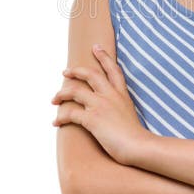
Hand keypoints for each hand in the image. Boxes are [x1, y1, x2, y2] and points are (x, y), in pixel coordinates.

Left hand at [51, 44, 148, 164]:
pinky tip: (56, 122)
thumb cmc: (137, 138)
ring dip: (61, 93)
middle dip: (76, 71)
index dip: (104, 57)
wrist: (139, 146)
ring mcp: (101, 105)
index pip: (113, 70)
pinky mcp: (92, 118)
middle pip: (91, 74)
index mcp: (122, 94)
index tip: (96, 47)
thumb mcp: (130, 116)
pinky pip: (70, 113)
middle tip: (65, 71)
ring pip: (75, 91)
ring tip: (54, 99)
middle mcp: (111, 96)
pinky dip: (60, 117)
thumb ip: (121, 109)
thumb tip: (114, 113)